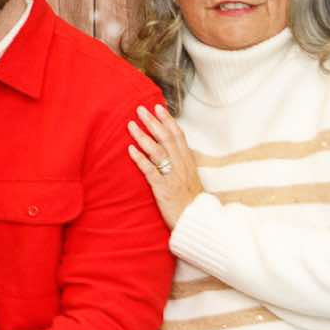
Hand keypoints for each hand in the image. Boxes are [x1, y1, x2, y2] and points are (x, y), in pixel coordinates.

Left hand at [127, 103, 204, 228]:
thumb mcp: (191, 180)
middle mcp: (181, 166)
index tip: (158, 107)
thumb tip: (174, 152)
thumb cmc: (193, 203)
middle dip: (153, 122)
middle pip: (167, 139)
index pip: (179, 136)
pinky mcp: (163, 189)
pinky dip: (140, 159)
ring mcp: (172, 177)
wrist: (199, 223)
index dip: (168, 121)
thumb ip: (182, 165)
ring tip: (131, 124)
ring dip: (143, 136)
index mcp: (188, 162)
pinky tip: (130, 149)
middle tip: (140, 108)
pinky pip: (150, 171)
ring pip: (158, 151)